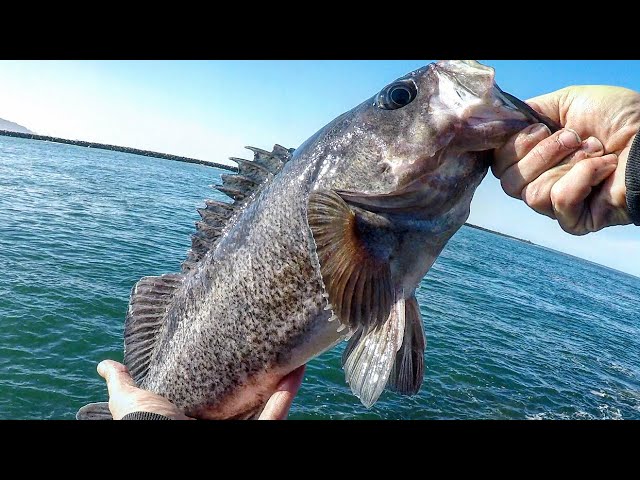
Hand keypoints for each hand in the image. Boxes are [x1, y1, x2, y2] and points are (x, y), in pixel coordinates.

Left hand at [97, 359, 305, 419]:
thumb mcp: (133, 401)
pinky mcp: (258, 434)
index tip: (242, 349)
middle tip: (272, 347)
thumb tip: (105, 364)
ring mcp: (241, 428)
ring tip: (293, 352)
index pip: (221, 394)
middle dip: (264, 375)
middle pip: (249, 398)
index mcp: (197, 418)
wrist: (164, 440)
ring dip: (284, 381)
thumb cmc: (148, 425)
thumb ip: (123, 385)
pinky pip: (278, 415)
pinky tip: (298, 369)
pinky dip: (289, 393)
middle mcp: (222, 424)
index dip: (234, 374)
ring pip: (269, 404)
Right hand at [493, 86, 639, 234]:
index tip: (540, 128)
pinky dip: (583, 178)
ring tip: (595, 151)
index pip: (498, 163)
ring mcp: (557, 206)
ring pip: (532, 194)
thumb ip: (528, 113)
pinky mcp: (576, 221)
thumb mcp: (565, 102)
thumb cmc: (620, 118)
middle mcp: (540, 183)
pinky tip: (605, 168)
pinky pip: (560, 201)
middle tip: (574, 138)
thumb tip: (497, 122)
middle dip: (542, 154)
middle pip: (508, 182)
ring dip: (567, 165)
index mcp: (533, 158)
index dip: (514, 145)